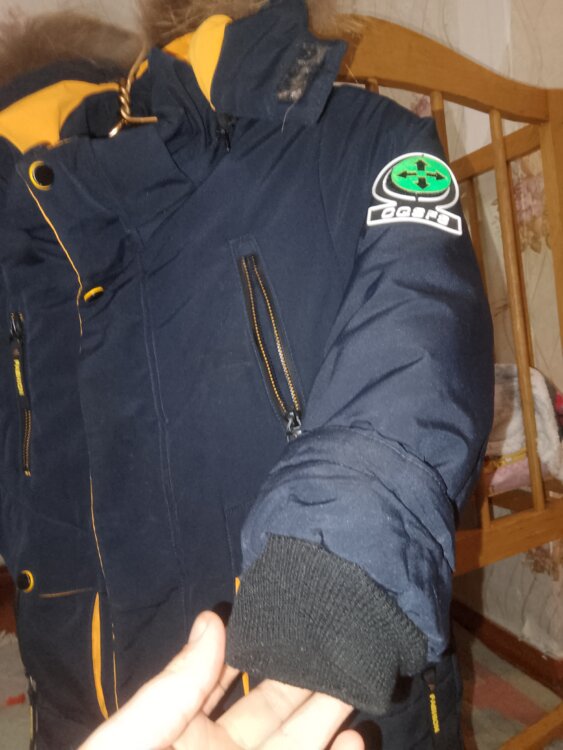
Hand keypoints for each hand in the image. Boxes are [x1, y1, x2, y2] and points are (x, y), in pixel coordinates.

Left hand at [79, 611, 362, 749]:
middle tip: (339, 647)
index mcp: (185, 735)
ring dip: (328, 723)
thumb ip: (175, 688)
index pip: (223, 683)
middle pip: (272, 713)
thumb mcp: (134, 743)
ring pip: (297, 747)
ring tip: (356, 689)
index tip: (288, 620)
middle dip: (305, 682)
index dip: (254, 653)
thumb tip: (213, 618)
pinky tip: (354, 742)